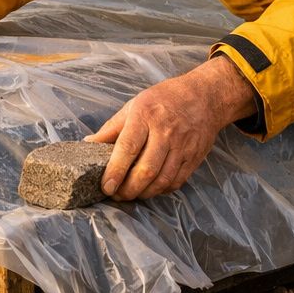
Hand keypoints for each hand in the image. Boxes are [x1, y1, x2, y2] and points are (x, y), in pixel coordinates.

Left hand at [86, 57, 256, 200]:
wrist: (205, 96)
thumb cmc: (164, 99)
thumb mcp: (134, 105)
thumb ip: (111, 128)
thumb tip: (88, 144)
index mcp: (146, 115)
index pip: (128, 147)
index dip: (115, 170)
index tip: (106, 187)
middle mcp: (165, 132)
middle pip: (146, 169)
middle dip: (128, 189)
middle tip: (117, 195)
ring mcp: (182, 146)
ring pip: (162, 180)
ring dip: (144, 193)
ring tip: (131, 194)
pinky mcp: (194, 157)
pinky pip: (176, 181)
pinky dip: (161, 190)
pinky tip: (151, 188)